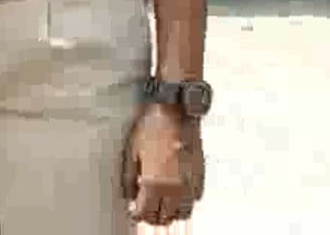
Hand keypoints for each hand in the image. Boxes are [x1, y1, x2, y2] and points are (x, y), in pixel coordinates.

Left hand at [124, 105, 202, 226]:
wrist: (175, 111)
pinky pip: (194, 200)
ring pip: (182, 214)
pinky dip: (184, 201)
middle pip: (163, 218)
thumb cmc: (151, 128)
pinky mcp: (200, 177)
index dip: (137, 213)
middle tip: (145, 207)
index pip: (145, 214)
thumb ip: (128, 180)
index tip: (133, 210)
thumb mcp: (131, 153)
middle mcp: (174, 188)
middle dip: (152, 215)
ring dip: (170, 212)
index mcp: (153, 183)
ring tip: (160, 201)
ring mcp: (190, 184)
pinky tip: (174, 191)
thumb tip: (129, 196)